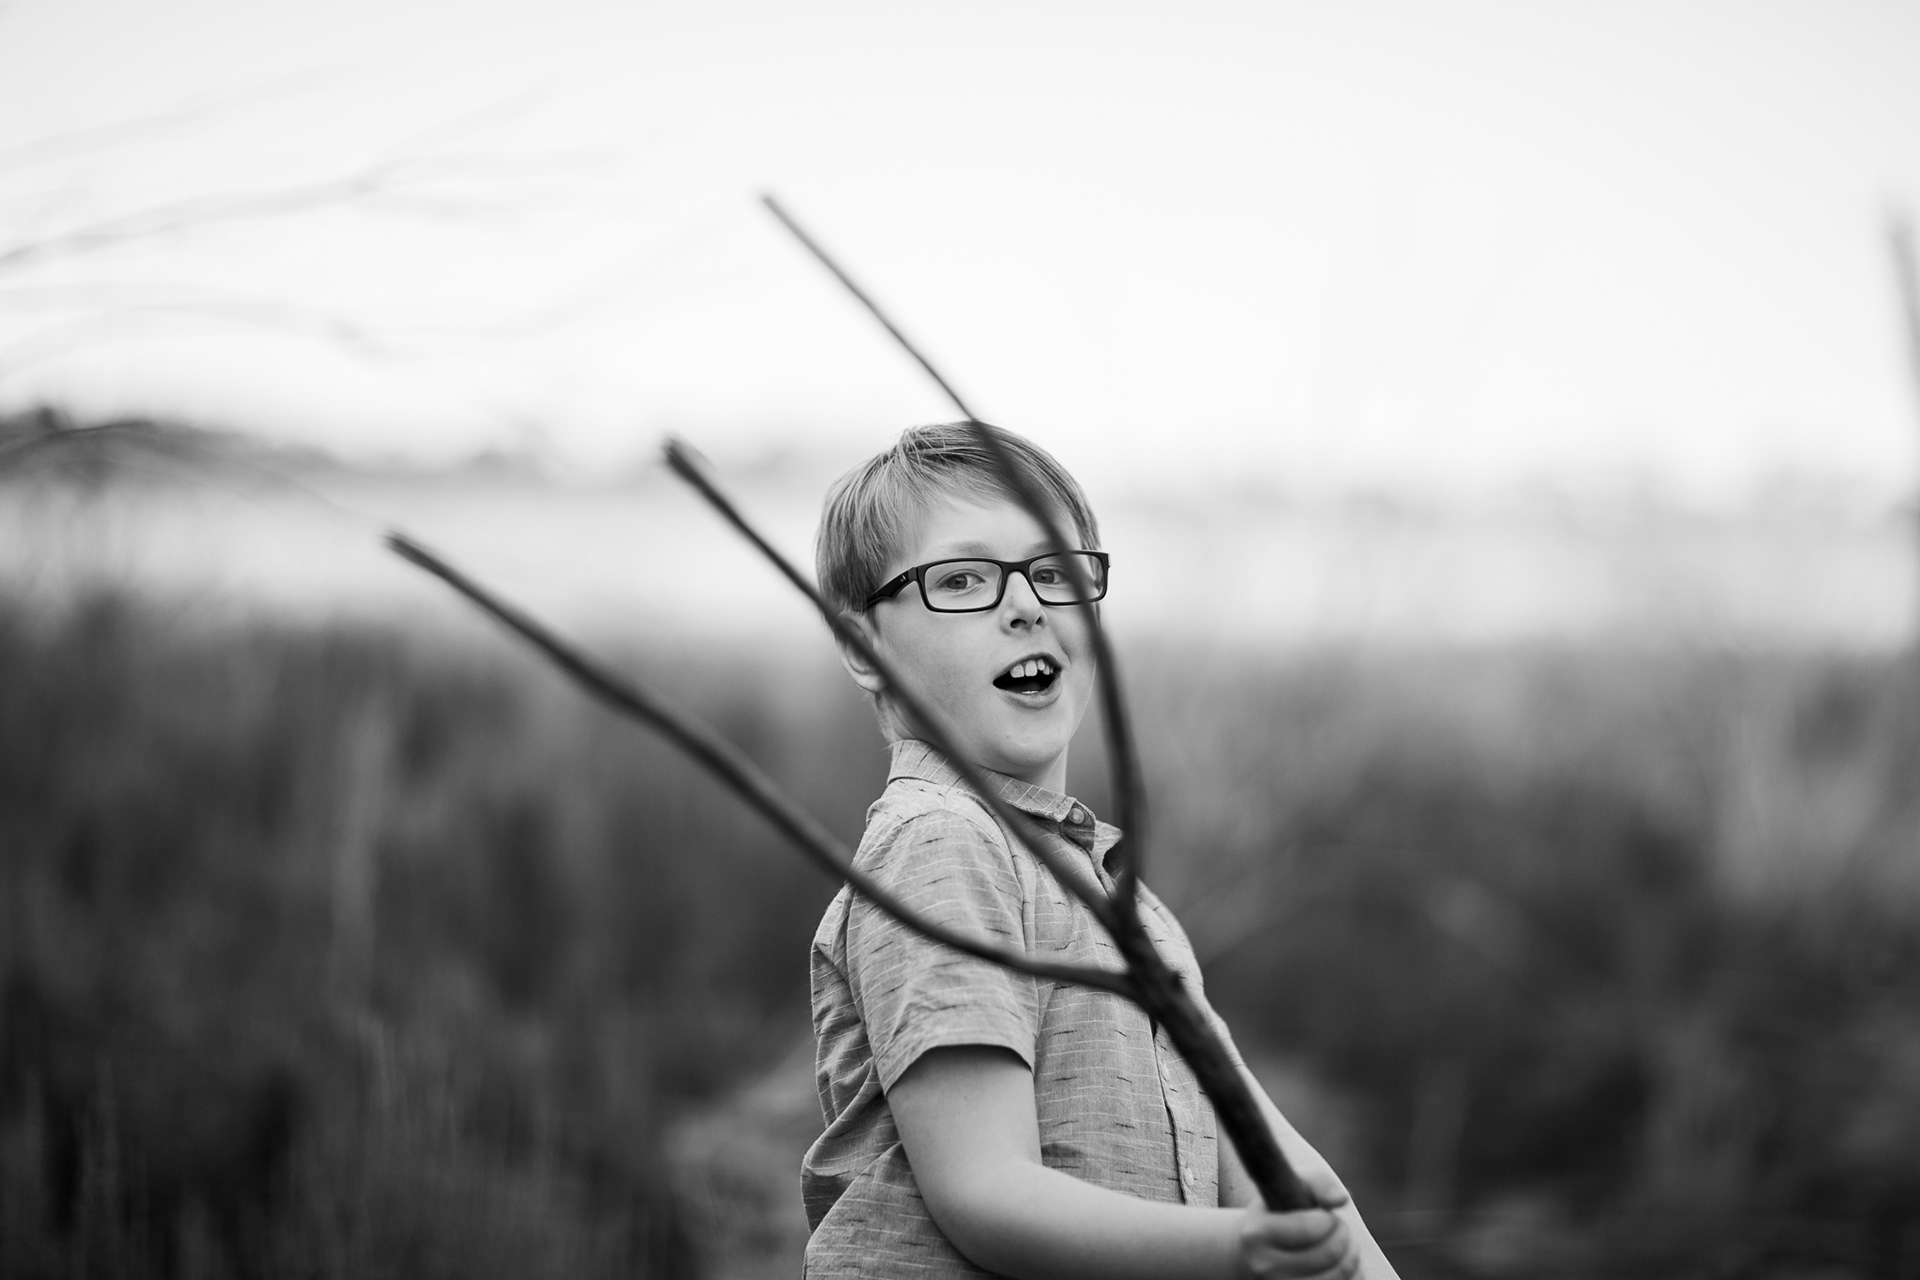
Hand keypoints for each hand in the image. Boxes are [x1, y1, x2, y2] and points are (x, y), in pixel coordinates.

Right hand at [1232, 1167, 1356, 1279]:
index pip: (1311, 1228)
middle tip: (1340, 1229)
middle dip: (1345, 1235)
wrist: (1250, 1256)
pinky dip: (1352, 1277)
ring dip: (1352, 1257)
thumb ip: (1318, 1183)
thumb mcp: (1287, 1189)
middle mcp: (1264, 1267)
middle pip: (1330, 1253)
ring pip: (1339, 1277)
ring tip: (1344, 1246)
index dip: (1329, 1219)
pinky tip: (1342, 1265)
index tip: (1326, 1216)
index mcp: (1257, 1233)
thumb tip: (1341, 1200)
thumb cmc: (1276, 1216)